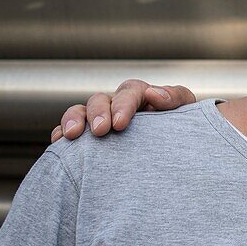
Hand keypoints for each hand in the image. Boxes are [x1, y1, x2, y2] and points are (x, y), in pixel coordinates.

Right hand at [50, 79, 196, 141]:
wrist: (176, 154)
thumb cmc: (182, 129)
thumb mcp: (187, 112)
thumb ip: (176, 98)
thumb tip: (154, 94)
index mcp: (141, 95)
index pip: (130, 91)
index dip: (123, 105)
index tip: (120, 124)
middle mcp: (117, 105)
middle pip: (100, 100)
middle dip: (98, 113)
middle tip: (100, 132)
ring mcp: (100, 120)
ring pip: (80, 112)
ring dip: (73, 120)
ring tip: (70, 136)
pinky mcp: (87, 138)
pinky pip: (67, 130)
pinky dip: (61, 133)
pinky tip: (59, 143)